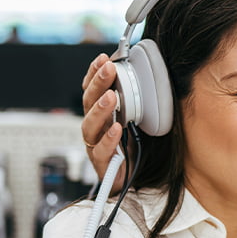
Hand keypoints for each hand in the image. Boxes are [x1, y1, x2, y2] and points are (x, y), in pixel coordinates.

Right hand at [81, 53, 125, 187]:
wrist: (133, 178)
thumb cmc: (133, 145)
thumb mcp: (136, 117)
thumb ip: (136, 98)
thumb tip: (147, 72)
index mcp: (101, 113)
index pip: (92, 89)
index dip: (94, 73)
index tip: (103, 59)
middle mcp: (95, 127)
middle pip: (89, 102)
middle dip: (98, 84)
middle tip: (108, 69)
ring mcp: (95, 144)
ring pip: (90, 125)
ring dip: (100, 109)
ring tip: (111, 96)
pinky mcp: (101, 164)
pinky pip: (100, 151)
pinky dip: (109, 139)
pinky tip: (117, 128)